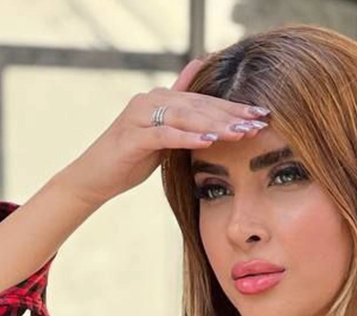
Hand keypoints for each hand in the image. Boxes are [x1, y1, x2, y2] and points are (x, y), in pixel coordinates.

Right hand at [60, 57, 271, 205]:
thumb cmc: (130, 158)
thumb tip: (203, 97)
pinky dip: (188, 137)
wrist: (95, 177)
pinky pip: (166, 134)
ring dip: (216, 124)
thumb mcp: (162, 136)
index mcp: (162, 99)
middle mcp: (151, 100)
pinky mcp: (133, 136)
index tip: (262, 115)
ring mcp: (140, 116)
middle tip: (260, 123)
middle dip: (232, 115)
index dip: (234, 107)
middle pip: (199, 106)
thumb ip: (182, 117)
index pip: (204, 101)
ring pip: (185, 117)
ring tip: (242, 133)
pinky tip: (209, 141)